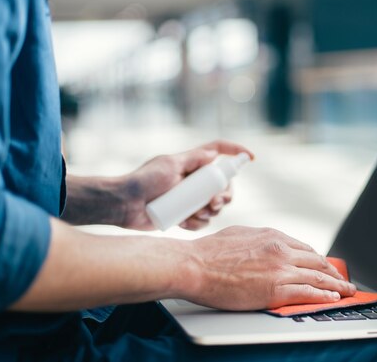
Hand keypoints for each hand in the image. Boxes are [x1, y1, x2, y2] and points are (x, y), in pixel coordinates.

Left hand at [119, 140, 252, 230]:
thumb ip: (192, 158)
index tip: (251, 159)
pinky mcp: (185, 215)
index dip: (236, 152)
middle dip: (225, 195)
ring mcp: (191, 198)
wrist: (125, 205)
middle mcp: (194, 180)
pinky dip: (197, 224)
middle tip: (215, 203)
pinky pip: (202, 221)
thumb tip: (215, 153)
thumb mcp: (169, 165)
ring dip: (210, 212)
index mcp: (192, 163)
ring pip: (215, 206)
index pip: (219, 151)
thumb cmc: (144, 181)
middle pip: (223, 185)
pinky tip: (184, 223)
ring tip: (195, 214)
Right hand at [183, 226, 356, 309]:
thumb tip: (265, 245)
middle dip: (333, 272)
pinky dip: (323, 296)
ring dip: (336, 286)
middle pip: (317, 261)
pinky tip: (332, 299)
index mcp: (272, 236)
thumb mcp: (240, 235)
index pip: (304, 249)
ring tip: (346, 291)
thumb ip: (258, 240)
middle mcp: (281, 250)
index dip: (318, 260)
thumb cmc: (209, 252)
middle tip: (343, 280)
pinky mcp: (276, 289)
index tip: (325, 266)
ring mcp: (280, 269)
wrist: (194, 265)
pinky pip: (308, 293)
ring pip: (318, 277)